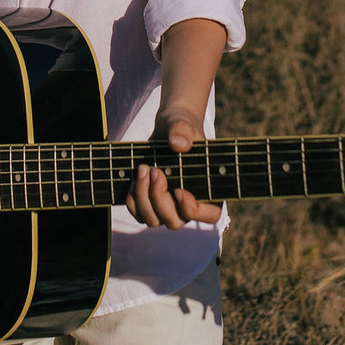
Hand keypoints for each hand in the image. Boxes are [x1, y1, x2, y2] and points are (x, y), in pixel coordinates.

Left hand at [125, 107, 222, 229]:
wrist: (165, 129)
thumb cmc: (181, 126)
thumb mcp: (183, 123)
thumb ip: (183, 131)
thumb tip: (179, 144)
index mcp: (210, 189)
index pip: (210, 215)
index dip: (193, 209)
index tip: (178, 190)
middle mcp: (190, 204)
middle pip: (175, 221)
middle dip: (159, 199)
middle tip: (154, 171)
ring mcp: (169, 207)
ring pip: (154, 220)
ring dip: (143, 197)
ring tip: (144, 169)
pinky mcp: (151, 204)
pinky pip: (140, 214)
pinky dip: (133, 200)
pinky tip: (135, 179)